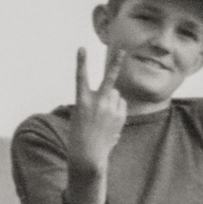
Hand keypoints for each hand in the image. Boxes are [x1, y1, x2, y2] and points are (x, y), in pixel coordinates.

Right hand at [68, 47, 125, 174]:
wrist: (88, 155)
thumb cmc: (80, 132)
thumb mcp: (82, 114)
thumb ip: (97, 101)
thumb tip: (116, 95)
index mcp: (82, 101)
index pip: (81, 77)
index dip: (81, 62)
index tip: (81, 48)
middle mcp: (97, 103)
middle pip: (109, 79)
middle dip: (116, 63)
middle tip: (122, 50)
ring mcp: (110, 109)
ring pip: (116, 94)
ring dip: (112, 99)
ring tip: (103, 115)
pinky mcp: (120, 116)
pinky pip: (121, 104)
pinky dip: (117, 108)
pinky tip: (110, 120)